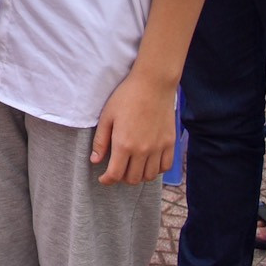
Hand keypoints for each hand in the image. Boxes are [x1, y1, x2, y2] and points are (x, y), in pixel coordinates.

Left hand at [91, 68, 175, 185]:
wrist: (153, 84)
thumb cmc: (126, 97)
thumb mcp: (107, 116)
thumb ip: (101, 141)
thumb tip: (95, 161)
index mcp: (124, 144)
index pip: (115, 175)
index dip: (107, 180)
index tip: (103, 179)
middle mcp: (142, 150)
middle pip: (133, 179)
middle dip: (122, 178)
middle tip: (117, 170)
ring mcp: (158, 148)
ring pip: (149, 176)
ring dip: (139, 175)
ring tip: (132, 167)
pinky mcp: (170, 143)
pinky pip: (165, 167)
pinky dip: (156, 170)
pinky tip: (148, 162)